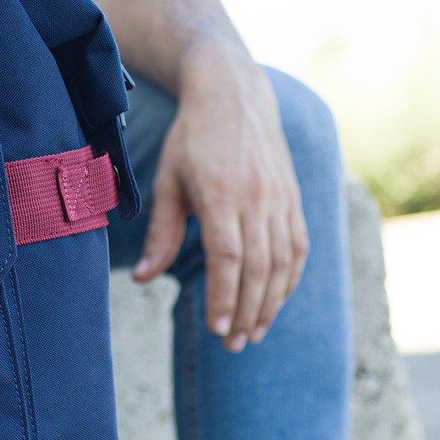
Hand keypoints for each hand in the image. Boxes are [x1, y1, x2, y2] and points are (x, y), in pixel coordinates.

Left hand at [133, 44, 309, 351]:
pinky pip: (298, 246)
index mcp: (221, 193)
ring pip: (282, 261)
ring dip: (270, 303)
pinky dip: (288, 279)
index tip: (217, 329)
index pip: (227, 257)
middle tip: (234, 345)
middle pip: (258, 266)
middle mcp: (257, 197)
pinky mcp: (293, 197)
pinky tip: (274, 302)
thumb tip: (142, 279)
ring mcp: (280, 197)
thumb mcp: (167, 182)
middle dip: (247, 311)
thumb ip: (160, 233)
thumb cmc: (191, 140)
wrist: (234, 94)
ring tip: (253, 334)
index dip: (224, 296)